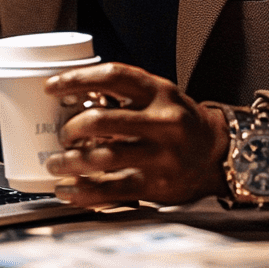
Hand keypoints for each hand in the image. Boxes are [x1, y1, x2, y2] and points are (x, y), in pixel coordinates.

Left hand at [43, 62, 228, 206]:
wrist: (216, 151)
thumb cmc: (178, 119)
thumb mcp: (159, 94)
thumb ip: (125, 93)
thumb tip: (73, 97)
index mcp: (158, 90)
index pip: (111, 76)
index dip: (76, 79)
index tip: (51, 88)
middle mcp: (161, 120)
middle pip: (102, 119)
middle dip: (72, 128)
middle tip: (63, 134)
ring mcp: (160, 155)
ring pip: (102, 158)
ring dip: (70, 162)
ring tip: (56, 163)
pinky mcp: (157, 185)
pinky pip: (112, 190)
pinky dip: (83, 191)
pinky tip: (68, 189)